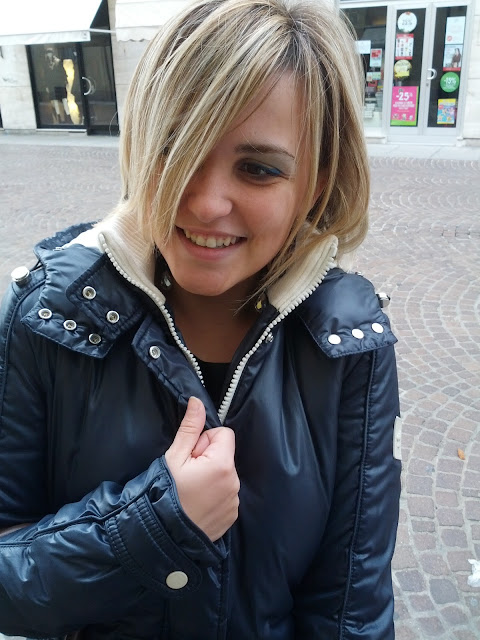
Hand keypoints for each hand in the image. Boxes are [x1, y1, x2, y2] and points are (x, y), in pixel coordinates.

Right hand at [165, 397, 239, 540]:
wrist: (163, 537)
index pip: (224, 434)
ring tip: (190, 491)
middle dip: (207, 458)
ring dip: (211, 477)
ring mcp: (234, 501)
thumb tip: (198, 401)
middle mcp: (234, 482)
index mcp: (222, 464)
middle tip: (187, 475)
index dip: (205, 441)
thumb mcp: (174, 457)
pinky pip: (226, 494)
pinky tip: (196, 503)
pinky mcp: (232, 516)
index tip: (190, 456)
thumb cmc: (165, 493)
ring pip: (224, 474)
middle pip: (224, 454)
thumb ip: (190, 427)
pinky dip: (213, 495)